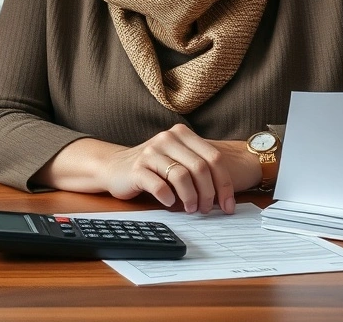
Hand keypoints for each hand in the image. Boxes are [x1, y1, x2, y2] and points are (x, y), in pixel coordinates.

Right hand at [99, 124, 261, 213]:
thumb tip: (225, 195)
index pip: (214, 158)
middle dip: (209, 194)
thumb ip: (198, 167)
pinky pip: (159, 185)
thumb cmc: (152, 168)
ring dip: (191, 198)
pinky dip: (169, 198)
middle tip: (207, 209)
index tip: (228, 204)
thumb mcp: (177, 160)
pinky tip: (170, 203)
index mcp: (182, 134)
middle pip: (200, 168)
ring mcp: (151, 152)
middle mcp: (167, 138)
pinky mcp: (137, 168)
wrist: (114, 167)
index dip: (225, 184)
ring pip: (182, 176)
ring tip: (190, 209)